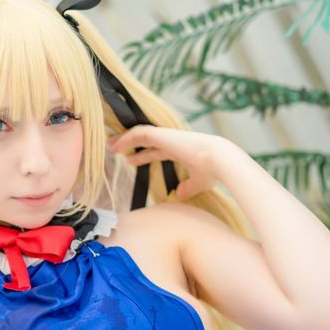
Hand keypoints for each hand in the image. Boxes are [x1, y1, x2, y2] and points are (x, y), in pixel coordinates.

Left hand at [107, 126, 233, 199]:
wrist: (220, 161)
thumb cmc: (214, 171)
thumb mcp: (198, 183)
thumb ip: (187, 188)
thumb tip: (179, 195)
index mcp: (180, 151)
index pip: (156, 151)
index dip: (142, 155)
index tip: (129, 160)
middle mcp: (172, 142)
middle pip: (145, 141)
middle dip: (129, 144)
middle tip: (114, 149)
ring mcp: (167, 137)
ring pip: (139, 134)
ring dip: (124, 139)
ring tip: (109, 145)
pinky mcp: (163, 135)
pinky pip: (139, 133)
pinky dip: (127, 138)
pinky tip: (117, 146)